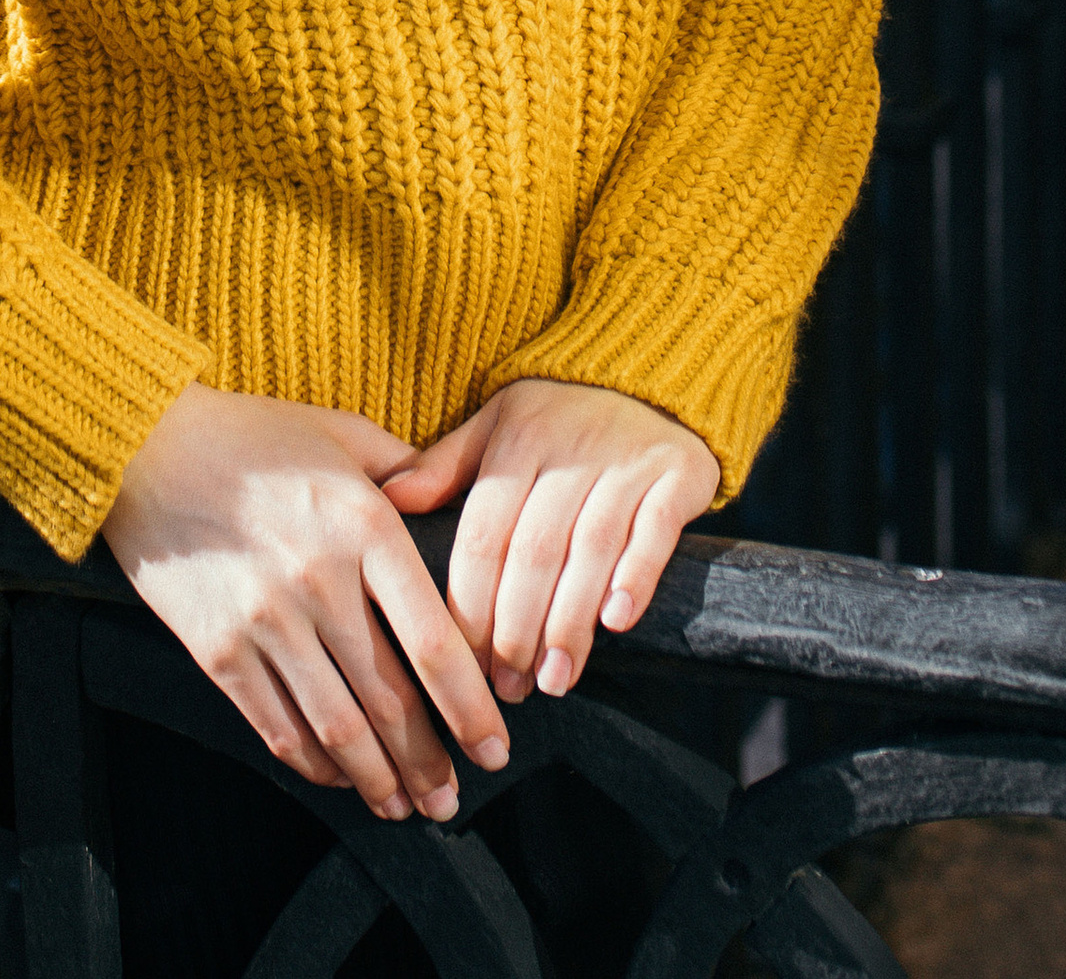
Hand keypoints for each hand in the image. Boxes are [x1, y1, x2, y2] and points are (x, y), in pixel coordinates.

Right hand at [104, 384, 512, 823]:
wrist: (147, 447)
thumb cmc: (249, 436)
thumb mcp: (340, 431)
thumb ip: (403, 467)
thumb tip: (447, 497)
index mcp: (365, 525)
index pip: (433, 640)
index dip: (470, 707)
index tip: (493, 747)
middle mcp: (321, 581)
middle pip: (390, 700)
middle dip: (430, 762)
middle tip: (450, 799)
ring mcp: (267, 621)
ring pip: (338, 728)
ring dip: (378, 779)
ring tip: (404, 804)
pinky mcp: (219, 651)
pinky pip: (278, 726)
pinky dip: (315, 764)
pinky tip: (339, 777)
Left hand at [378, 379, 721, 707]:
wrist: (651, 376)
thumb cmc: (560, 415)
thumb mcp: (498, 424)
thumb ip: (447, 466)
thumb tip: (388, 499)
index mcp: (516, 440)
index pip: (483, 533)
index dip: (470, 604)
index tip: (462, 664)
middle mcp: (569, 450)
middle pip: (533, 550)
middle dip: (515, 628)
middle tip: (507, 689)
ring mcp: (626, 462)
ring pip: (590, 549)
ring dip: (569, 621)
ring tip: (553, 680)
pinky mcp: (677, 476)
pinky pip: (655, 531)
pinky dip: (635, 577)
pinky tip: (616, 623)